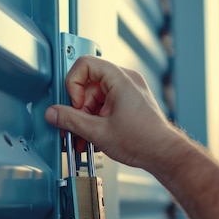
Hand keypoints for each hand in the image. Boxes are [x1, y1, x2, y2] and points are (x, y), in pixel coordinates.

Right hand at [44, 55, 179, 170]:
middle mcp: (126, 81)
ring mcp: (129, 92)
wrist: (164, 155)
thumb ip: (71, 121)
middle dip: (78, 109)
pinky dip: (96, 120)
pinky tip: (92, 138)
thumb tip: (54, 113)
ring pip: (95, 98)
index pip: (85, 64)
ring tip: (83, 138)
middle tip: (75, 127)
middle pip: (88, 86)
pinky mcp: (130, 103)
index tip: (73, 104)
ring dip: (86, 119)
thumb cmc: (144, 141)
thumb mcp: (98, 132)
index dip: (73, 84)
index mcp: (120, 79)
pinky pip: (105, 105)